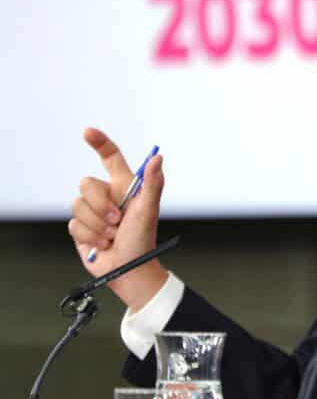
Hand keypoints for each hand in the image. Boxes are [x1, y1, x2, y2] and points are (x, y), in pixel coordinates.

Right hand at [67, 128, 167, 310]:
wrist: (129, 268)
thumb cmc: (143, 238)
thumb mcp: (149, 210)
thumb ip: (153, 183)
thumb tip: (157, 157)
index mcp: (124, 186)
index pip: (110, 157)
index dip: (99, 142)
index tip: (88, 132)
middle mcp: (106, 195)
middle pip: (86, 184)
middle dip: (101, 205)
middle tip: (118, 221)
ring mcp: (92, 212)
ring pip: (77, 205)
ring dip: (98, 225)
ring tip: (113, 235)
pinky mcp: (80, 228)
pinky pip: (74, 224)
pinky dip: (90, 236)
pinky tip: (103, 244)